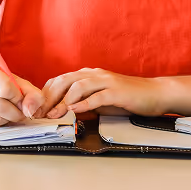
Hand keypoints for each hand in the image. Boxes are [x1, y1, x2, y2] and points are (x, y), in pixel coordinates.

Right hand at [0, 63, 44, 126]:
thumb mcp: (16, 81)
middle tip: (20, 111)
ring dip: (7, 120)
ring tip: (9, 111)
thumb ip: (31, 94)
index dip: (18, 97)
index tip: (21, 98)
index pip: (5, 88)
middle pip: (0, 107)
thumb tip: (31, 111)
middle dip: (16, 113)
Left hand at [37, 68, 165, 118]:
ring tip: (54, 115)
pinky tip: (75, 111)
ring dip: (63, 102)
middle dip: (49, 97)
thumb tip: (62, 112)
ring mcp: (106, 81)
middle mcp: (95, 74)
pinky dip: (84, 103)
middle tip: (39, 114)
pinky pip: (97, 96)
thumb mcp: (100, 101)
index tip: (36, 110)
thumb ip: (83, 102)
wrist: (154, 93)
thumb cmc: (127, 98)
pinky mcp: (117, 91)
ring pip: (78, 86)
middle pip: (65, 80)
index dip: (45, 94)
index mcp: (89, 75)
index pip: (60, 80)